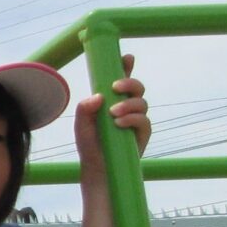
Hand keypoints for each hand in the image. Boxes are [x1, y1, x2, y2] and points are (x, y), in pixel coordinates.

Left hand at [73, 53, 150, 171]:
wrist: (98, 169)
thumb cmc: (90, 144)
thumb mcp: (82, 126)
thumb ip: (84, 110)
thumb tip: (97, 96)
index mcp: (112, 101)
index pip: (121, 80)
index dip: (126, 67)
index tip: (127, 57)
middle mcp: (127, 107)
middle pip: (137, 87)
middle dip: (129, 82)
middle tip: (115, 87)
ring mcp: (137, 120)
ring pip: (142, 102)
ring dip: (129, 104)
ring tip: (113, 113)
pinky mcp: (143, 133)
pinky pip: (144, 121)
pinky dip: (132, 119)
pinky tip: (119, 123)